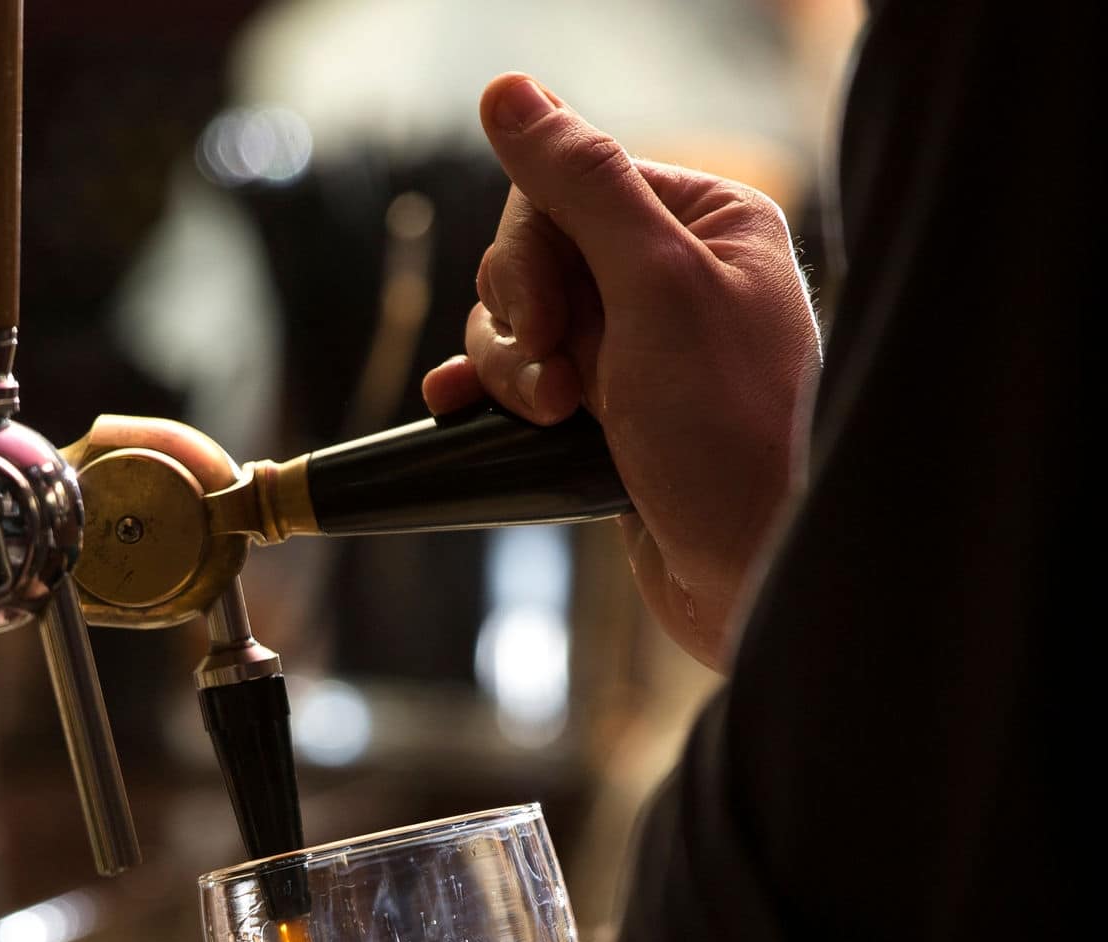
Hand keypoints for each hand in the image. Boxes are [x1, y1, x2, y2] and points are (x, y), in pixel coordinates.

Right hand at [422, 74, 819, 669]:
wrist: (749, 573)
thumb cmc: (729, 434)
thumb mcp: (655, 288)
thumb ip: (579, 184)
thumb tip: (509, 92)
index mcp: (706, 221)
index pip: (566, 187)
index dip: (533, 254)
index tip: (551, 323)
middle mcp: (671, 275)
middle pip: (531, 253)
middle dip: (523, 320)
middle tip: (562, 384)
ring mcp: (634, 346)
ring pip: (515, 320)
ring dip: (512, 369)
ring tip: (555, 420)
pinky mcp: (603, 410)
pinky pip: (517, 376)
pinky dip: (490, 392)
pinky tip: (468, 411)